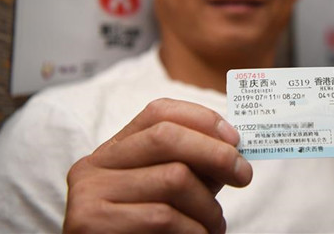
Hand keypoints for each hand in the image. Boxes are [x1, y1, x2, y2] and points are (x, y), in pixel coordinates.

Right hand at [63, 98, 252, 233]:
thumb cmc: (147, 233)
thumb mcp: (167, 192)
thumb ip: (193, 166)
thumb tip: (233, 147)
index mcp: (113, 151)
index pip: (159, 112)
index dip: (202, 119)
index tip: (234, 140)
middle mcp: (94, 165)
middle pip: (166, 137)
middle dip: (215, 153)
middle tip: (243, 175)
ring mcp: (89, 193)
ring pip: (173, 178)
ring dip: (208, 206)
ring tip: (215, 226)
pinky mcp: (92, 222)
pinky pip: (163, 216)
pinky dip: (194, 229)